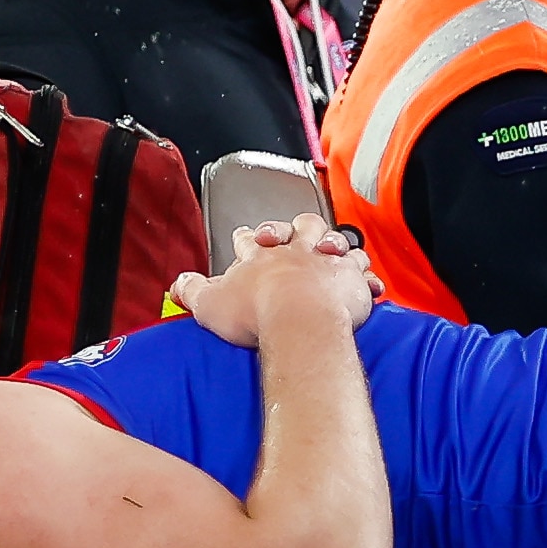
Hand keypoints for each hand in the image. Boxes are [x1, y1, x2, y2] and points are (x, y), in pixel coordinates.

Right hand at [167, 216, 380, 347]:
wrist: (298, 321)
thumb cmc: (256, 313)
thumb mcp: (209, 304)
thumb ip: (192, 291)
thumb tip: (178, 284)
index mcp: (261, 256)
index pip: (250, 239)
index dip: (247, 238)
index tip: (247, 236)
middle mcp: (295, 251)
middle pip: (299, 226)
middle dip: (299, 228)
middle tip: (298, 234)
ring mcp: (325, 261)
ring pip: (335, 242)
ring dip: (336, 246)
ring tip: (334, 251)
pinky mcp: (350, 279)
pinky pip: (363, 271)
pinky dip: (365, 275)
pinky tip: (367, 280)